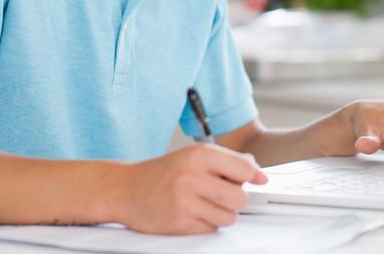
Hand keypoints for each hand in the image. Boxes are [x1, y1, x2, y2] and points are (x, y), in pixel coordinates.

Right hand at [110, 142, 266, 233]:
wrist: (125, 189)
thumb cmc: (162, 172)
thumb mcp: (192, 155)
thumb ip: (226, 160)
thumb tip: (257, 171)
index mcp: (198, 155)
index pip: (243, 168)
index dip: (254, 176)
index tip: (259, 179)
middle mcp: (191, 176)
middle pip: (240, 197)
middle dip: (236, 198)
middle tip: (223, 193)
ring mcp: (185, 202)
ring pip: (229, 216)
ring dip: (222, 213)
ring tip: (206, 203)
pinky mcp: (179, 224)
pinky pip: (211, 229)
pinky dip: (207, 223)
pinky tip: (193, 212)